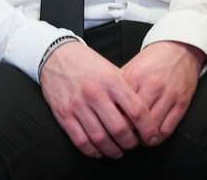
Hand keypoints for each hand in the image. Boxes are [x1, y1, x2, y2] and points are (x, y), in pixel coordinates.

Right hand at [39, 39, 149, 158]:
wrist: (56, 55)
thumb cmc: (87, 64)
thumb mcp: (110, 69)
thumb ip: (125, 90)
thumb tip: (142, 116)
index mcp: (111, 81)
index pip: (136, 110)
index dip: (147, 128)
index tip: (151, 136)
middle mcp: (95, 93)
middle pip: (119, 129)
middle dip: (130, 143)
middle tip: (134, 145)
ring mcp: (78, 105)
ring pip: (100, 138)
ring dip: (113, 150)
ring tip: (118, 151)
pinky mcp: (64, 114)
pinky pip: (81, 141)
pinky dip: (92, 151)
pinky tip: (99, 150)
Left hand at [119, 41, 203, 145]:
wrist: (180, 49)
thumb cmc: (153, 60)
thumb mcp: (131, 67)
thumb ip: (118, 86)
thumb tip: (104, 106)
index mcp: (135, 76)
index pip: (119, 106)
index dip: (112, 120)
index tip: (110, 126)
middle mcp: (152, 86)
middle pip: (134, 120)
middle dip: (127, 132)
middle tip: (122, 137)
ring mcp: (168, 95)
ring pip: (151, 128)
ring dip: (142, 139)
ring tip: (137, 139)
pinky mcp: (181, 103)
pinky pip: (168, 129)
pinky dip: (157, 138)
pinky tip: (152, 137)